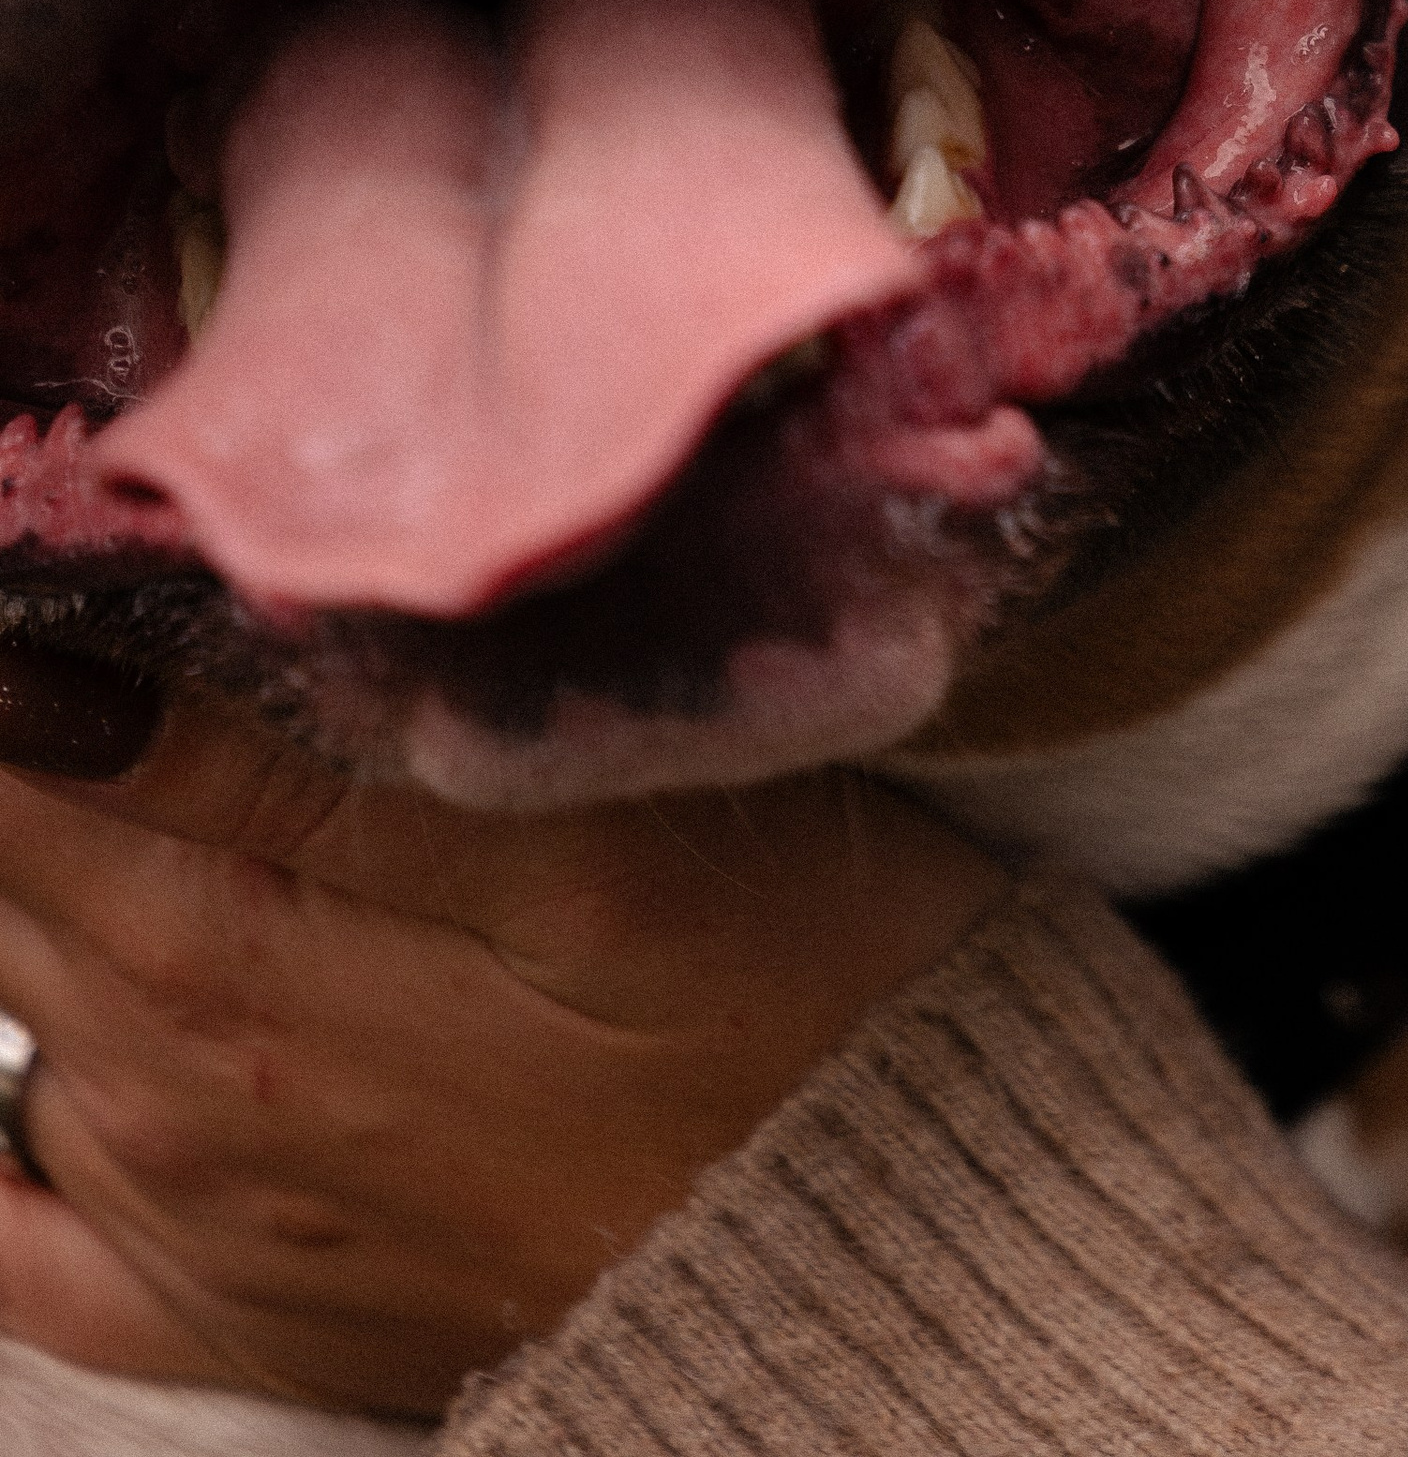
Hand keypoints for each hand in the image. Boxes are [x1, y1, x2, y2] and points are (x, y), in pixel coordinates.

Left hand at [0, 663, 1001, 1412]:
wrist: (898, 1255)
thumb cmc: (796, 991)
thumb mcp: (594, 835)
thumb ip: (308, 760)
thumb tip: (48, 670)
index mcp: (238, 942)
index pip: (25, 744)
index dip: (48, 623)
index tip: (106, 528)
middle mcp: (169, 1082)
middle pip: (9, 853)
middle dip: (50, 734)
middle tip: (139, 622)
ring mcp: (180, 1206)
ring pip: (20, 989)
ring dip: (48, 873)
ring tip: (178, 779)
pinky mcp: (217, 1299)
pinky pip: (7, 1234)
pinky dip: (6, 1132)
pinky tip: (50, 1060)